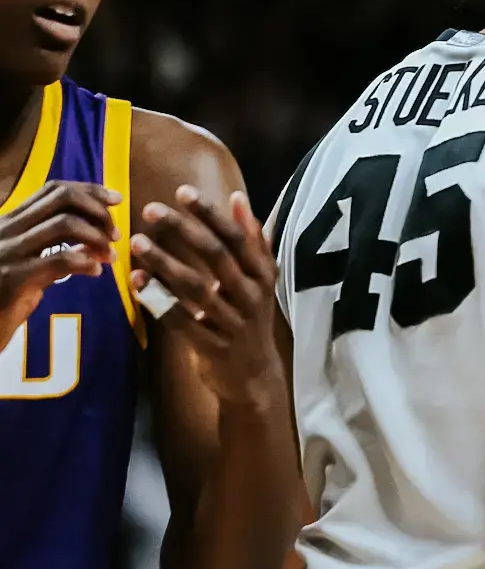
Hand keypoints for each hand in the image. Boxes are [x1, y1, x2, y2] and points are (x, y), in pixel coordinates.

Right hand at [0, 180, 119, 344]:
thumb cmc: (3, 296)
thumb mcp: (30, 265)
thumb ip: (57, 249)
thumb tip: (95, 242)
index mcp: (11, 222)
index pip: (53, 190)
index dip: (90, 190)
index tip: (116, 200)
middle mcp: (7, 229)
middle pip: (62, 198)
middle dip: (98, 210)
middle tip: (115, 233)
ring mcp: (9, 251)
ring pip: (65, 224)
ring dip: (97, 237)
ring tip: (109, 256)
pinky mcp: (13, 278)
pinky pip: (60, 259)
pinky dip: (86, 262)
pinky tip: (96, 272)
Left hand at [131, 188, 281, 401]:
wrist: (254, 377)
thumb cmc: (250, 319)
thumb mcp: (260, 280)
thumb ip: (252, 241)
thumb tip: (240, 199)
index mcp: (263, 276)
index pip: (238, 237)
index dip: (211, 214)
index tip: (183, 192)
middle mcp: (251, 296)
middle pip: (216, 256)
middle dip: (183, 230)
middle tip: (151, 210)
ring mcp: (232, 322)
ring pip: (196, 287)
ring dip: (165, 262)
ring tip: (137, 242)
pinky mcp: (211, 346)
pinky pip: (181, 320)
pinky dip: (159, 300)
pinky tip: (137, 281)